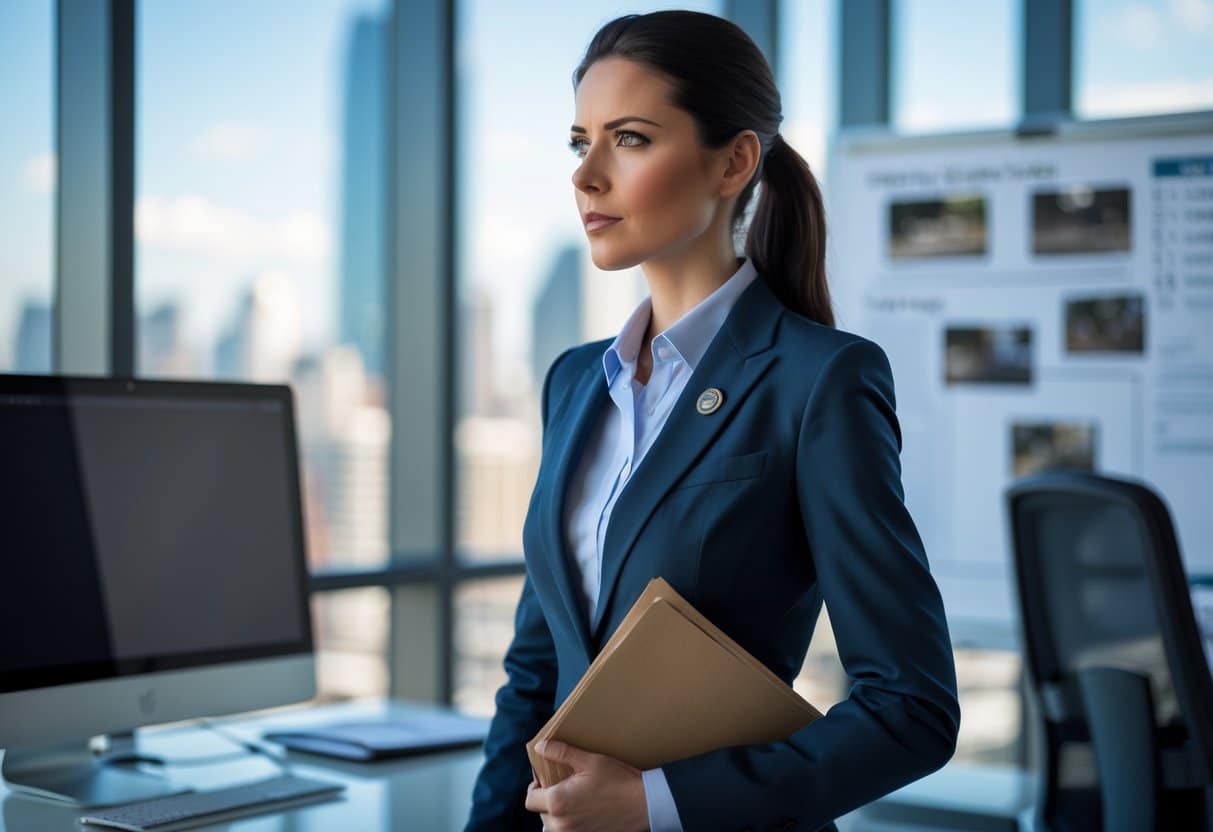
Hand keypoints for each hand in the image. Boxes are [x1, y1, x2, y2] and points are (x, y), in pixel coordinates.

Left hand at [524, 740, 648, 831]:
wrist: (644, 804)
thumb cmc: (618, 781)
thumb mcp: (589, 761)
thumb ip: (561, 753)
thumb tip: (540, 747)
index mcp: (558, 802)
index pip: (530, 799)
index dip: (535, 787)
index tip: (545, 779)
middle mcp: (561, 824)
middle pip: (540, 813)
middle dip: (546, 800)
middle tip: (562, 787)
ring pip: (552, 826)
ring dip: (557, 814)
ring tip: (572, 800)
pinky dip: (570, 824)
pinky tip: (582, 811)